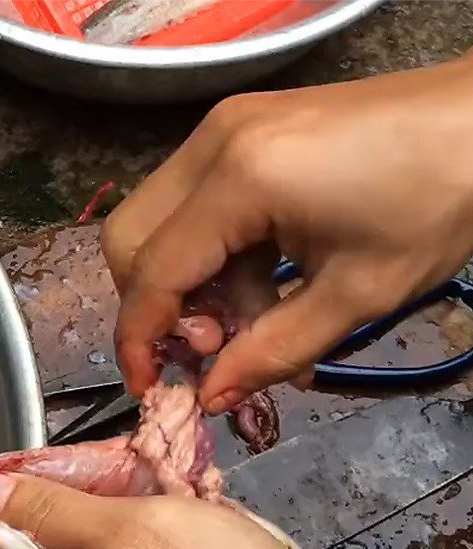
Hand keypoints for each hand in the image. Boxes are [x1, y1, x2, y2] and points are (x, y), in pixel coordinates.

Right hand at [102, 55, 472, 412]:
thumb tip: (210, 397)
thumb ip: (271, 352)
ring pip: (157, 223)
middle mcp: (212, 144)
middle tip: (211, 346)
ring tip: (254, 324)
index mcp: (239, 179)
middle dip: (155, 307)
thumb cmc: (437, 205)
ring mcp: (223, 131)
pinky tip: (263, 286)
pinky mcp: (240, 134)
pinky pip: (193, 206)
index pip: (153, 272)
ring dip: (189, 286)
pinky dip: (212, 257)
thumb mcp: (355, 297)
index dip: (140, 339)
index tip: (150, 388)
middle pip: (130, 240)